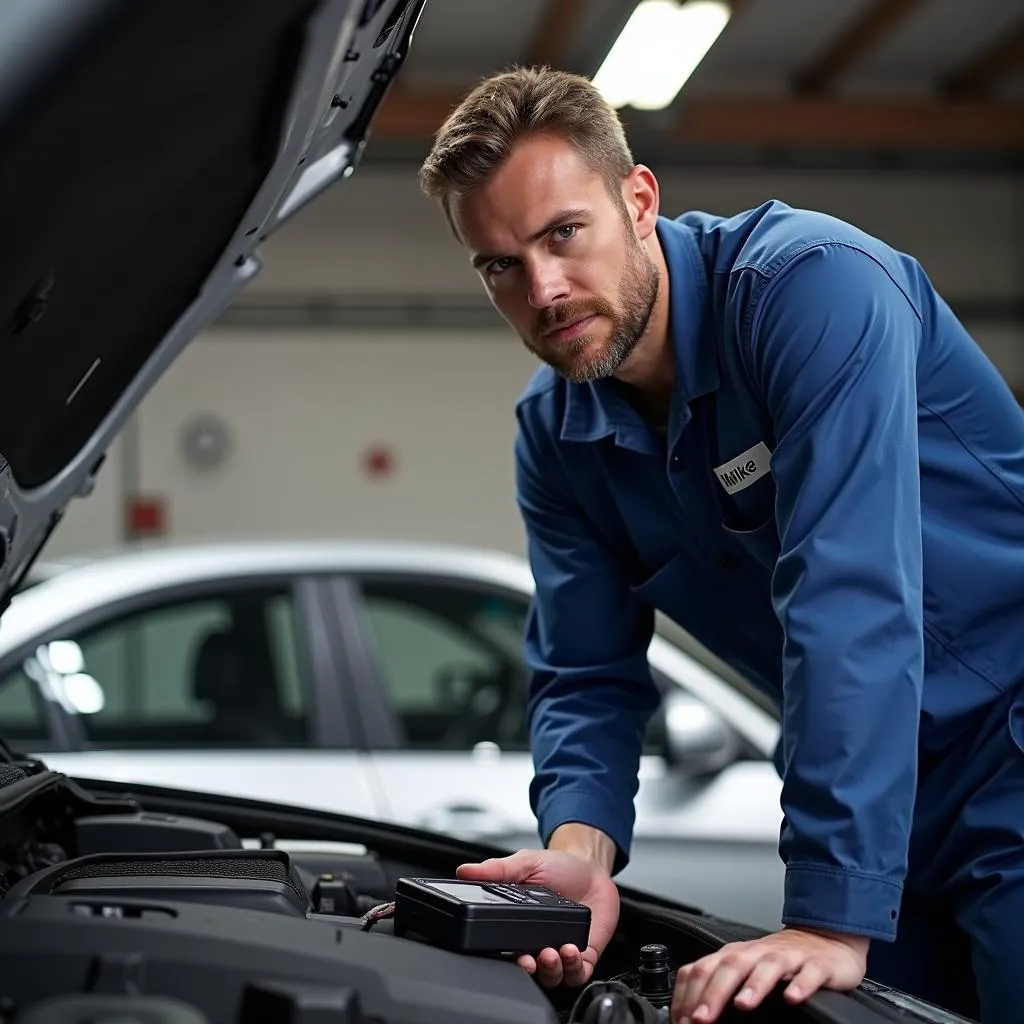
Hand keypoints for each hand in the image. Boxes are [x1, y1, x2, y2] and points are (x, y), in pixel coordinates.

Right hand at [456, 848, 618, 987]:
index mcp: (520, 924)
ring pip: (552, 976)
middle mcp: (539, 941)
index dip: (506, 957)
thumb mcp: (525, 863)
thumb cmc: (559, 866)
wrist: (592, 867)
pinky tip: (571, 950)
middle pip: (529, 969)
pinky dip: (573, 968)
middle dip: (529, 968)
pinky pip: (577, 973)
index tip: (509, 954)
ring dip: (550, 969)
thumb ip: (496, 869)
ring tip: (551, 952)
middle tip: (531, 958)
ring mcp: (561, 949)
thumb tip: (466, 871)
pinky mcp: (584, 953)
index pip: (507, 950)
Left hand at [672, 926, 868, 1022]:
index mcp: (734, 955)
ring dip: (753, 985)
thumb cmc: (776, 962)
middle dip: (713, 993)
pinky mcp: (816, 964)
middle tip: (701, 1019)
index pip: (702, 969)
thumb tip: (692, 1016)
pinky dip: (800, 985)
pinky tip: (792, 999)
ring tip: (742, 1005)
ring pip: (768, 966)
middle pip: (731, 966)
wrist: (822, 940)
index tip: (681, 1021)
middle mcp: (757, 953)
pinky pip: (808, 973)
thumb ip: (718, 988)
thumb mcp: (743, 971)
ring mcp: (787, 957)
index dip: (689, 995)